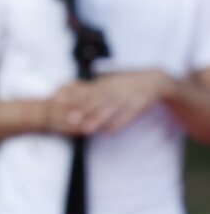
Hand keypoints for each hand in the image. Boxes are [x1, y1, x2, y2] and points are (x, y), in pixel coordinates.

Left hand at [47, 71, 173, 134]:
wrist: (154, 81)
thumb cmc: (125, 83)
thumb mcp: (107, 82)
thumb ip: (90, 89)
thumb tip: (67, 89)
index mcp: (105, 84)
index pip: (86, 91)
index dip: (73, 97)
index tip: (59, 103)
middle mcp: (114, 90)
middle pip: (96, 100)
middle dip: (83, 110)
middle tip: (69, 119)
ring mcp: (126, 97)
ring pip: (110, 109)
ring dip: (97, 119)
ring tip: (86, 129)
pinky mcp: (138, 106)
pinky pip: (126, 116)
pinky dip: (117, 124)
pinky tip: (108, 132)